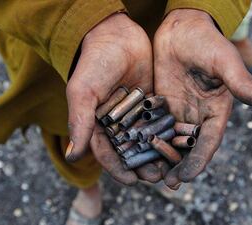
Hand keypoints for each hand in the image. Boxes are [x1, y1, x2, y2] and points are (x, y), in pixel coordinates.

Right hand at [65, 13, 161, 184]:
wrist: (116, 35)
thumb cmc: (94, 63)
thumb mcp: (83, 92)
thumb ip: (79, 123)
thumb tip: (72, 157)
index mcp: (97, 125)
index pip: (107, 153)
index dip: (118, 169)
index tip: (132, 181)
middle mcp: (117, 123)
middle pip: (130, 151)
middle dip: (142, 165)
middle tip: (156, 177)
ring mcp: (135, 114)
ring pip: (147, 140)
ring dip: (157, 154)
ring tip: (170, 167)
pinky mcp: (151, 103)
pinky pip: (160, 122)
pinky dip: (168, 134)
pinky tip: (179, 144)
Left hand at [153, 9, 251, 188]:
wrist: (180, 27)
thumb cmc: (206, 42)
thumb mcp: (224, 62)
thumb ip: (243, 84)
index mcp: (216, 111)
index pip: (208, 142)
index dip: (198, 161)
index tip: (186, 177)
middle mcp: (197, 115)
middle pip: (188, 147)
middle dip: (178, 165)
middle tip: (167, 183)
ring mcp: (178, 111)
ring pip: (169, 140)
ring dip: (161, 157)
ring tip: (150, 173)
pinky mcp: (161, 104)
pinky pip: (154, 126)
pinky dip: (147, 139)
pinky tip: (135, 150)